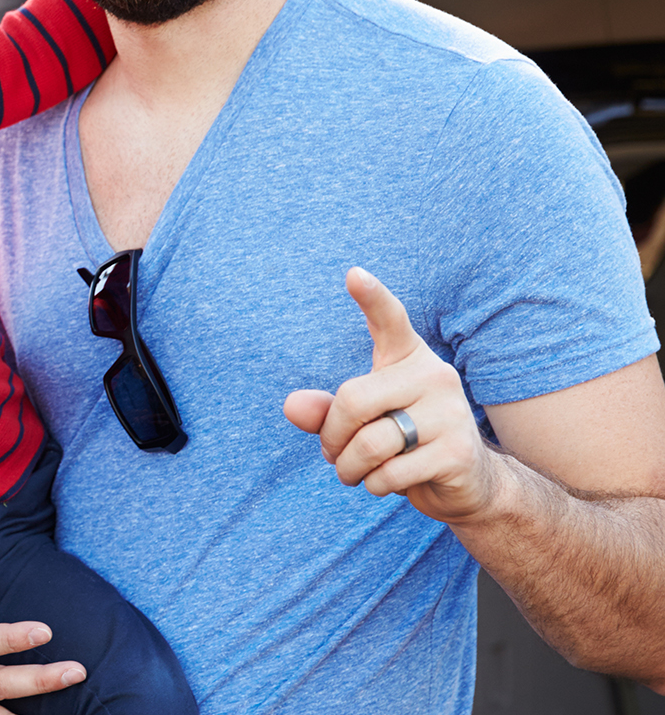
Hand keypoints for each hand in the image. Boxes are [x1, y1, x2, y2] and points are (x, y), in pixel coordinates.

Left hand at [283, 268, 501, 524]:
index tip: (353, 274)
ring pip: (369, 443)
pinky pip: (390, 472)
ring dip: (349, 468)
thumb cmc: (404, 443)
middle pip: (352, 400)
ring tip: (355, 472)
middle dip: (331, 437)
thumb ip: (326, 411)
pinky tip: (387, 482)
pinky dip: (375, 485)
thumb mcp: (362, 423)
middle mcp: (434, 376)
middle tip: (333, 454)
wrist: (468, 485)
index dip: (372, 298)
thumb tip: (292, 406)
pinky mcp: (457, 452)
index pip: (390, 321)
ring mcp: (450, 413)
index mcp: (408, 358)